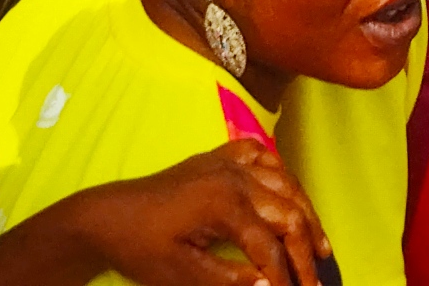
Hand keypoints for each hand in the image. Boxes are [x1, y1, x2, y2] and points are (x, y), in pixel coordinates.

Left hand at [67, 141, 336, 285]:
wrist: (107, 216)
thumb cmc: (141, 249)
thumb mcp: (181, 276)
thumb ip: (229, 281)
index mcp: (225, 205)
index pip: (271, 248)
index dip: (288, 278)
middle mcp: (234, 177)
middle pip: (288, 212)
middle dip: (307, 249)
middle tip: (316, 282)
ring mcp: (227, 162)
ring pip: (284, 182)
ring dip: (306, 213)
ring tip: (320, 246)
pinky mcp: (217, 158)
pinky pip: (262, 155)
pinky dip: (282, 173)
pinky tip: (289, 191)